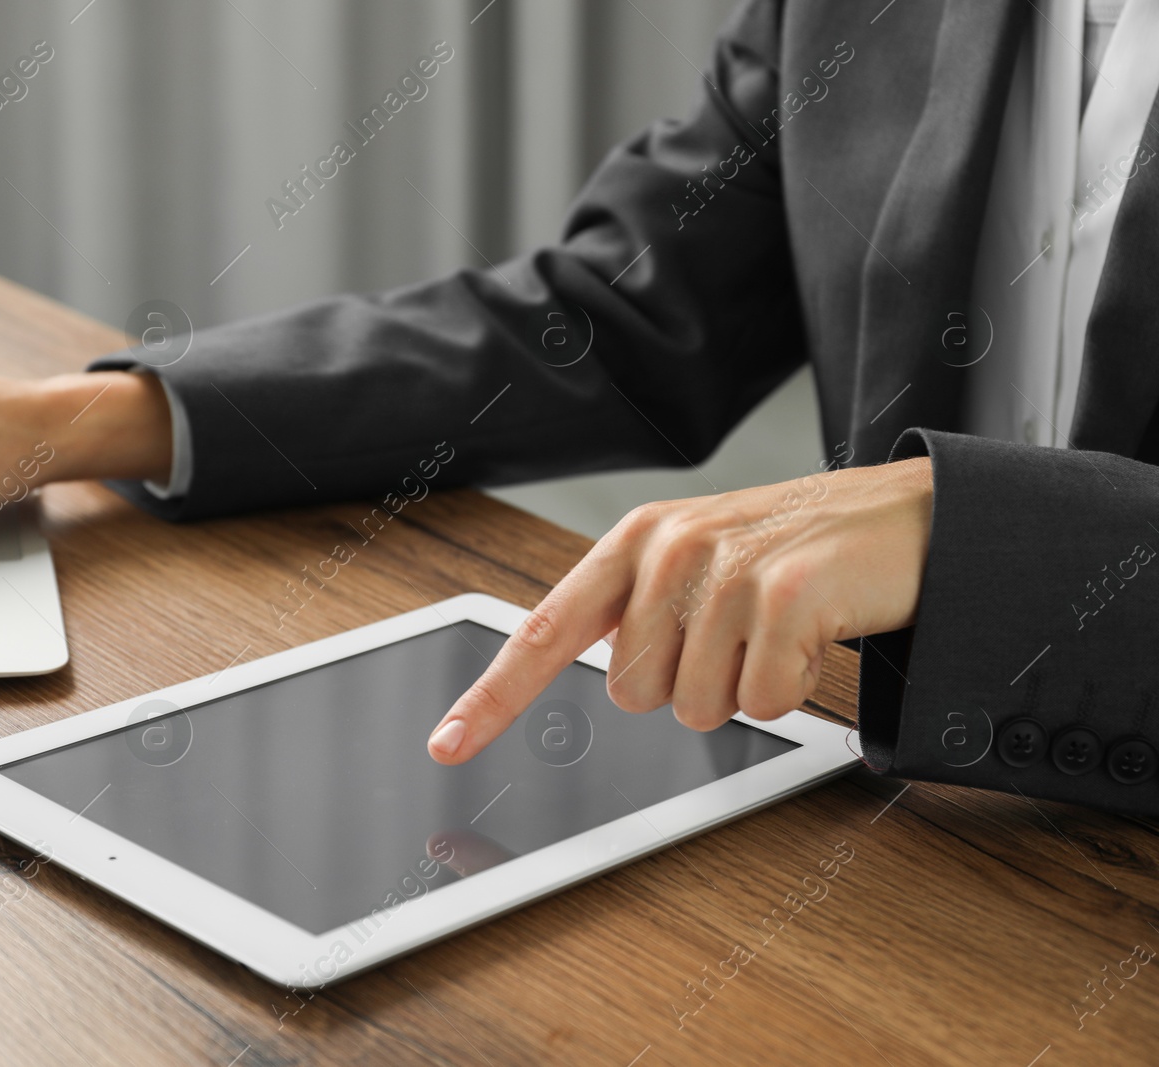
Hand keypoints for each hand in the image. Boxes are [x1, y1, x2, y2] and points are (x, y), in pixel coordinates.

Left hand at [427, 458, 933, 762]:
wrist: (901, 518)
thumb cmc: (790, 550)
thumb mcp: (698, 561)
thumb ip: (638, 611)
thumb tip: (610, 679)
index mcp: (635, 541)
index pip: (544, 630)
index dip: (494, 696)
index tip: (448, 744)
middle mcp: (669, 549)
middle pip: (632, 694)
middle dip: (688, 685)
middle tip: (737, 636)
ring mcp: (725, 570)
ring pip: (694, 708)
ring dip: (742, 688)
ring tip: (776, 632)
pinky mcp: (783, 597)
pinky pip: (760, 705)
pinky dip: (790, 688)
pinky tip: (811, 636)